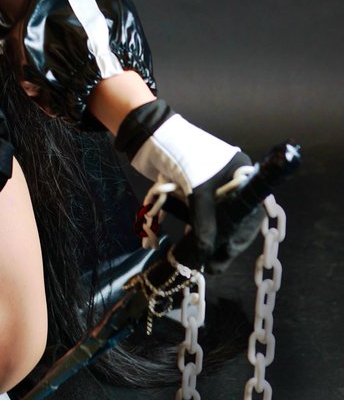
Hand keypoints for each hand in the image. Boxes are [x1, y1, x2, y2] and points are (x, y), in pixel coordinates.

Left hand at [115, 99, 262, 270]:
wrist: (150, 135)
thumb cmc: (182, 156)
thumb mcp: (197, 191)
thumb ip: (204, 223)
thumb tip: (207, 252)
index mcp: (242, 175)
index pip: (249, 213)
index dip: (240, 237)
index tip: (226, 254)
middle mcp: (231, 181)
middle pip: (234, 219)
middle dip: (223, 241)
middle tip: (211, 263)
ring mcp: (212, 185)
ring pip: (217, 218)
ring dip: (209, 236)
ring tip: (197, 254)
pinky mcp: (193, 188)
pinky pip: (201, 213)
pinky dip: (196, 226)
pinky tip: (190, 238)